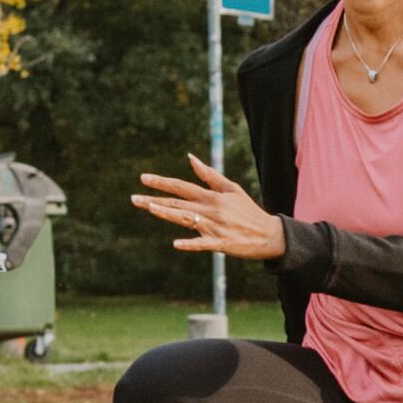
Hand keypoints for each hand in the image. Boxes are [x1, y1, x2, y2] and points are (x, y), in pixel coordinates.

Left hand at [132, 154, 285, 262]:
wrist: (268, 234)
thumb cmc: (247, 210)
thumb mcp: (231, 188)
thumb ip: (209, 175)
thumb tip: (190, 159)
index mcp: (212, 197)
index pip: (182, 187)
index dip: (162, 182)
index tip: (143, 178)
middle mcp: (211, 210)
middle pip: (178, 203)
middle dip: (154, 200)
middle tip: (133, 199)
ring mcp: (214, 227)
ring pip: (186, 219)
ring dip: (167, 214)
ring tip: (150, 208)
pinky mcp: (220, 243)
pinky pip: (202, 244)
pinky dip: (190, 244)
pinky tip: (175, 244)